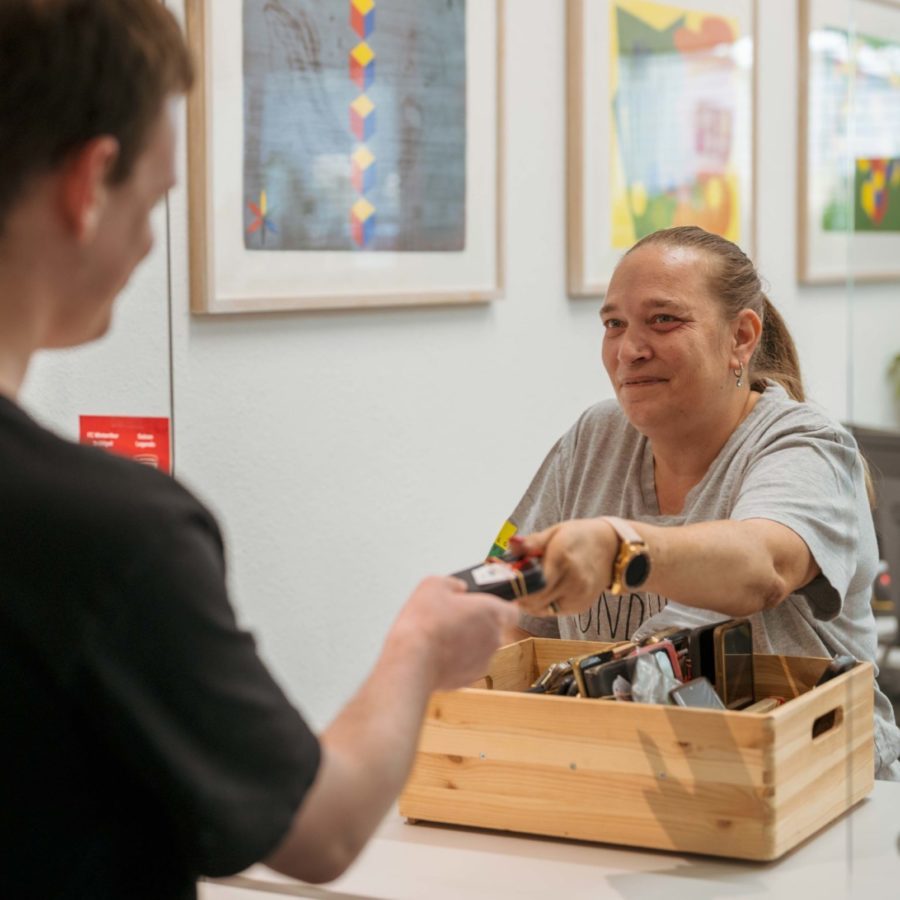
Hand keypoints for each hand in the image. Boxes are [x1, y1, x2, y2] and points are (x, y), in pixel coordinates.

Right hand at [388, 576, 517, 690]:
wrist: (413, 660)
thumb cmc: (424, 623)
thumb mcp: (433, 584)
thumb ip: (452, 583)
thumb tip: (458, 588)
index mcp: (491, 611)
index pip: (512, 611)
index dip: (500, 607)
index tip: (488, 606)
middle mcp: (493, 636)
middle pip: (493, 628)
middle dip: (477, 624)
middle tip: (453, 618)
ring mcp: (484, 659)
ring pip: (480, 647)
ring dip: (467, 642)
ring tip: (442, 637)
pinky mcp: (471, 677)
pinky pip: (469, 664)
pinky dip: (458, 659)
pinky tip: (439, 653)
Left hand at [510, 518, 616, 616]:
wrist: (612, 547)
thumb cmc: (580, 537)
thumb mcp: (554, 532)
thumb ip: (531, 543)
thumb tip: (511, 544)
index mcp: (563, 560)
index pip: (532, 584)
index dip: (516, 585)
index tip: (505, 579)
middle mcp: (573, 582)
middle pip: (535, 600)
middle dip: (519, 595)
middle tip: (512, 584)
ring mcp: (579, 597)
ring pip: (542, 610)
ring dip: (529, 602)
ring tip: (526, 587)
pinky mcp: (581, 606)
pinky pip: (554, 611)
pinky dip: (543, 604)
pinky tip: (542, 591)